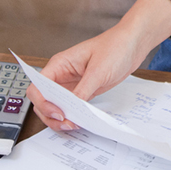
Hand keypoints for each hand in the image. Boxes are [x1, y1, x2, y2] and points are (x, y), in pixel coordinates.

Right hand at [26, 0, 170, 130]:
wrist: (133, 44)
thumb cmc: (115, 47)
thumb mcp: (98, 71)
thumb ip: (83, 91)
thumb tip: (72, 109)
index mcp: (59, 64)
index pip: (38, 87)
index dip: (43, 103)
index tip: (58, 113)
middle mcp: (61, 75)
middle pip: (43, 100)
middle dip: (51, 115)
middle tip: (68, 123)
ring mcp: (71, 84)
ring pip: (55, 106)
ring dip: (60, 119)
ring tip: (74, 125)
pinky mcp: (83, 91)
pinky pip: (71, 107)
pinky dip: (73, 116)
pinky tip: (81, 122)